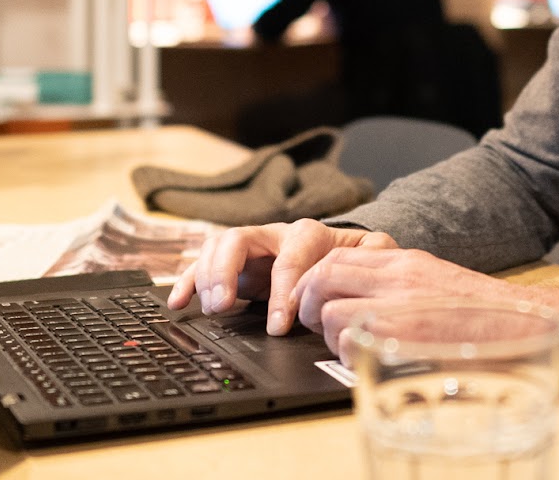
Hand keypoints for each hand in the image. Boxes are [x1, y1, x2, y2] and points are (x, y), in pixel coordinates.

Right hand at [167, 219, 396, 334]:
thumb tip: (380, 252)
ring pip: (217, 247)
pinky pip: (204, 266)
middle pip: (240, 238)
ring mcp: (250, 248)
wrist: (339, 253)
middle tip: (226, 306)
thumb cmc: (352, 258)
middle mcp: (273, 235)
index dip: (283, 289)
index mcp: (307, 234)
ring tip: (211, 307)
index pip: (290, 256)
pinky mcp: (234, 265)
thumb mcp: (371, 254)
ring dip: (208, 275)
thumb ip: (378, 251)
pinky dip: (189, 281)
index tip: (280, 324)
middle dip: (229, 272)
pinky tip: (178, 302)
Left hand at [290, 246, 521, 362]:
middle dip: (307, 303)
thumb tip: (358, 293)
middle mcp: (397, 278)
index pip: (337, 256)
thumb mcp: (435, 281)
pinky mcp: (400, 339)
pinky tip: (368, 358)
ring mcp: (397, 308)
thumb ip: (397, 282)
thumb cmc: (481, 313)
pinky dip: (348, 355)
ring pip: (329, 313)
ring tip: (347, 344)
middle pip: (323, 279)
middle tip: (311, 322)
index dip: (312, 279)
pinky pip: (348, 344)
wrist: (518, 329)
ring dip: (328, 333)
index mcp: (405, 260)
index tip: (309, 297)